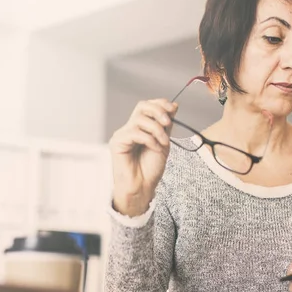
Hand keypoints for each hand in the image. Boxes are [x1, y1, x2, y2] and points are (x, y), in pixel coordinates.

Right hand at [109, 99, 177, 215]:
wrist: (142, 187)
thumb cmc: (150, 169)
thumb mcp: (164, 142)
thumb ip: (167, 125)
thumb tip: (174, 105)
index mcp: (141, 127)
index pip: (147, 106)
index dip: (160, 104)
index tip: (172, 109)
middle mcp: (130, 128)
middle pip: (142, 106)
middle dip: (158, 111)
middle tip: (167, 123)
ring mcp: (123, 134)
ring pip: (140, 119)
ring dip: (156, 130)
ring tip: (163, 143)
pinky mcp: (117, 142)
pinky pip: (135, 132)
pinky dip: (149, 139)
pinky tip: (155, 148)